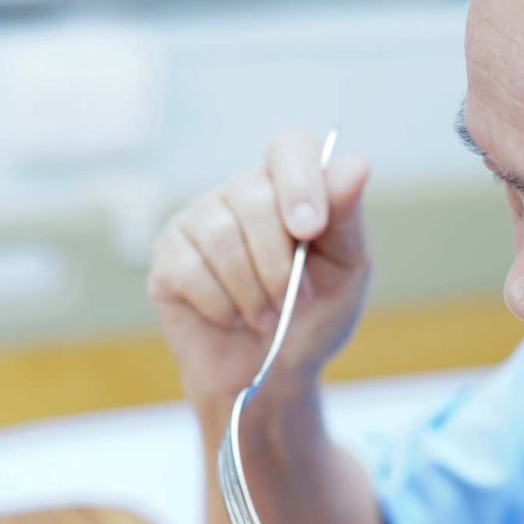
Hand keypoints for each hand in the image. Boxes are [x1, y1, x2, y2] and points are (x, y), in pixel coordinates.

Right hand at [147, 128, 373, 414]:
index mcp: (288, 186)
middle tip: (295, 300)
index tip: (309, 230)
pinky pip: (190, 269)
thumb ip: (347, 217)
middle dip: (279, 262)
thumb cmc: (312, 317)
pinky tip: (232, 318)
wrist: (272, 377)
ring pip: (220, 235)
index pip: (289, 146)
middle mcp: (239, 193)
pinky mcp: (168, 257)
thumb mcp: (345, 271)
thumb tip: (355, 165)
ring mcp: (198, 221)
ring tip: (267, 318)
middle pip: (252, 195)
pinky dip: (221, 305)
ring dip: (252, 291)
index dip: (299, 181)